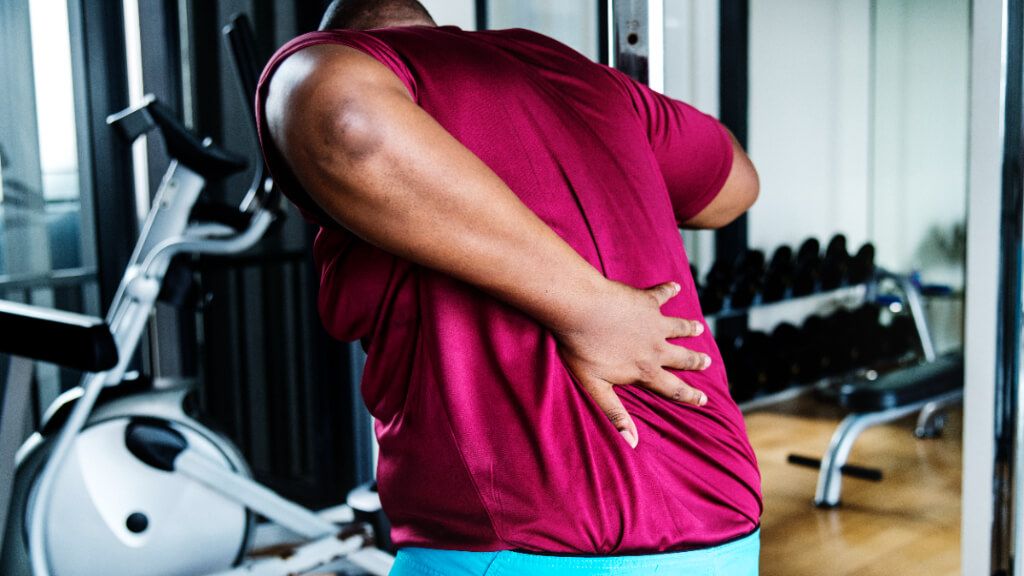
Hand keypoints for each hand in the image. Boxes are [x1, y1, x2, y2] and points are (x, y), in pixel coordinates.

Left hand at [553, 280, 709, 448]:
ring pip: (678, 327)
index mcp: (645, 370)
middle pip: (682, 357)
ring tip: (698, 328)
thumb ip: (615, 413)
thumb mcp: (596, 387)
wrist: (580, 308)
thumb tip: (631, 443)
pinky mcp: (647, 300)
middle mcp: (656, 347)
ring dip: (689, 328)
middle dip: (695, 361)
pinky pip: (663, 294)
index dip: (690, 396)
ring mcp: (654, 322)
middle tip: (707, 362)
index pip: (673, 388)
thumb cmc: (581, 348)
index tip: (704, 399)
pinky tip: (675, 286)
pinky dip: (669, 290)